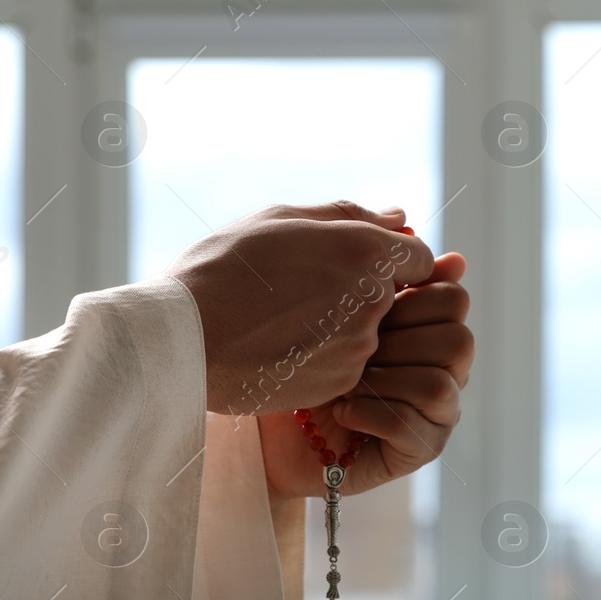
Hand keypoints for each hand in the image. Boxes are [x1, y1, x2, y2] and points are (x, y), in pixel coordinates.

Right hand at [166, 201, 434, 414]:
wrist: (181, 338)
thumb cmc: (223, 268)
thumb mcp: (281, 220)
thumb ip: (350, 217)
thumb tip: (399, 219)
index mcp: (366, 252)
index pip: (419, 259)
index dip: (393, 259)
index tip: (359, 263)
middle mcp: (373, 301)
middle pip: (392, 297)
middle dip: (359, 291)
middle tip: (303, 291)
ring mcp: (359, 347)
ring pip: (368, 332)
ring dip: (339, 325)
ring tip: (282, 319)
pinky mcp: (340, 382)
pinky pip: (346, 364)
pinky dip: (323, 356)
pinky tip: (281, 346)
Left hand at [259, 251, 472, 502]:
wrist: (269, 425)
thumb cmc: (300, 359)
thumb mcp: (343, 308)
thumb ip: (391, 276)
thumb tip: (455, 260)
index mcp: (432, 329)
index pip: (455, 300)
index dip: (413, 299)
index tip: (369, 309)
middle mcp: (446, 370)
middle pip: (459, 342)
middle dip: (398, 343)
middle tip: (355, 351)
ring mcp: (438, 412)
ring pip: (437, 384)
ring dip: (381, 382)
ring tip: (344, 384)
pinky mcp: (420, 449)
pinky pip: (409, 424)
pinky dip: (368, 413)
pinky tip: (340, 410)